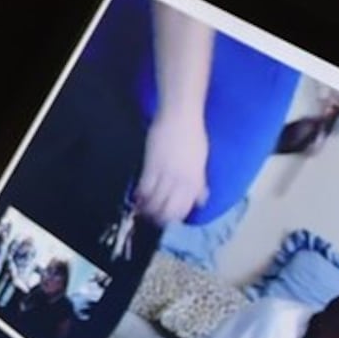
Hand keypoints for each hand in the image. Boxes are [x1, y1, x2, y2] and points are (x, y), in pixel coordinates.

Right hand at [132, 105, 212, 227]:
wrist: (180, 117)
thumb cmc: (193, 136)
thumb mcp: (201, 162)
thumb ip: (200, 183)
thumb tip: (201, 200)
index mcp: (195, 181)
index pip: (184, 208)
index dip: (174, 217)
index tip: (167, 219)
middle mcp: (182, 181)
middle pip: (168, 208)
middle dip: (159, 217)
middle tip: (151, 218)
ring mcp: (167, 174)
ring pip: (155, 200)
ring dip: (147, 208)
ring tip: (142, 210)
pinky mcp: (152, 165)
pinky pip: (145, 186)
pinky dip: (140, 194)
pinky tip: (137, 197)